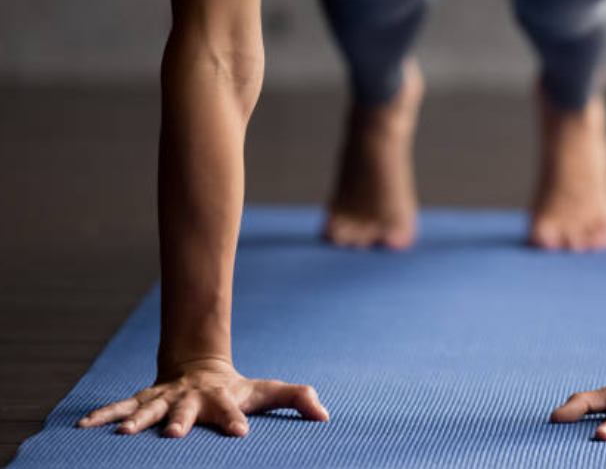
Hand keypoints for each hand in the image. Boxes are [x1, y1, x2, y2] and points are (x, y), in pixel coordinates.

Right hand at [76, 358, 328, 437]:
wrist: (200, 367)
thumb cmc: (239, 388)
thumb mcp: (268, 392)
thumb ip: (297, 399)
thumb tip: (326, 415)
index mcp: (223, 399)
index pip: (233, 411)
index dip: (236, 421)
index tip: (242, 434)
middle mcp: (191, 398)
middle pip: (185, 410)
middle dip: (179, 421)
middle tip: (174, 435)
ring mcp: (165, 398)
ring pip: (148, 408)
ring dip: (135, 420)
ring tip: (122, 434)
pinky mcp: (145, 401)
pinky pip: (120, 406)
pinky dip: (102, 414)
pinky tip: (82, 426)